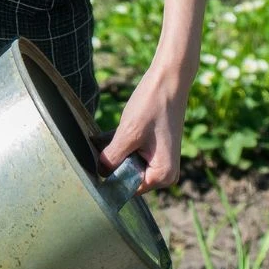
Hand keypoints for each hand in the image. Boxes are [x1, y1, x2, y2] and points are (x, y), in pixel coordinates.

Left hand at [98, 61, 192, 192]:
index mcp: (163, 175)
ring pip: (130, 165)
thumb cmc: (152, 105)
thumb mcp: (128, 134)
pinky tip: (117, 132)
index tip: (99, 161)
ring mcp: (163, 162)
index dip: (112, 176)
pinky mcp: (158, 151)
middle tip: (105, 144)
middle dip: (115, 162)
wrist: (170, 80)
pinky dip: (124, 145)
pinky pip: (135, 155)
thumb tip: (99, 173)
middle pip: (130, 177)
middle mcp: (166, 174)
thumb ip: (112, 158)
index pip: (129, 188)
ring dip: (117, 152)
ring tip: (112, 135)